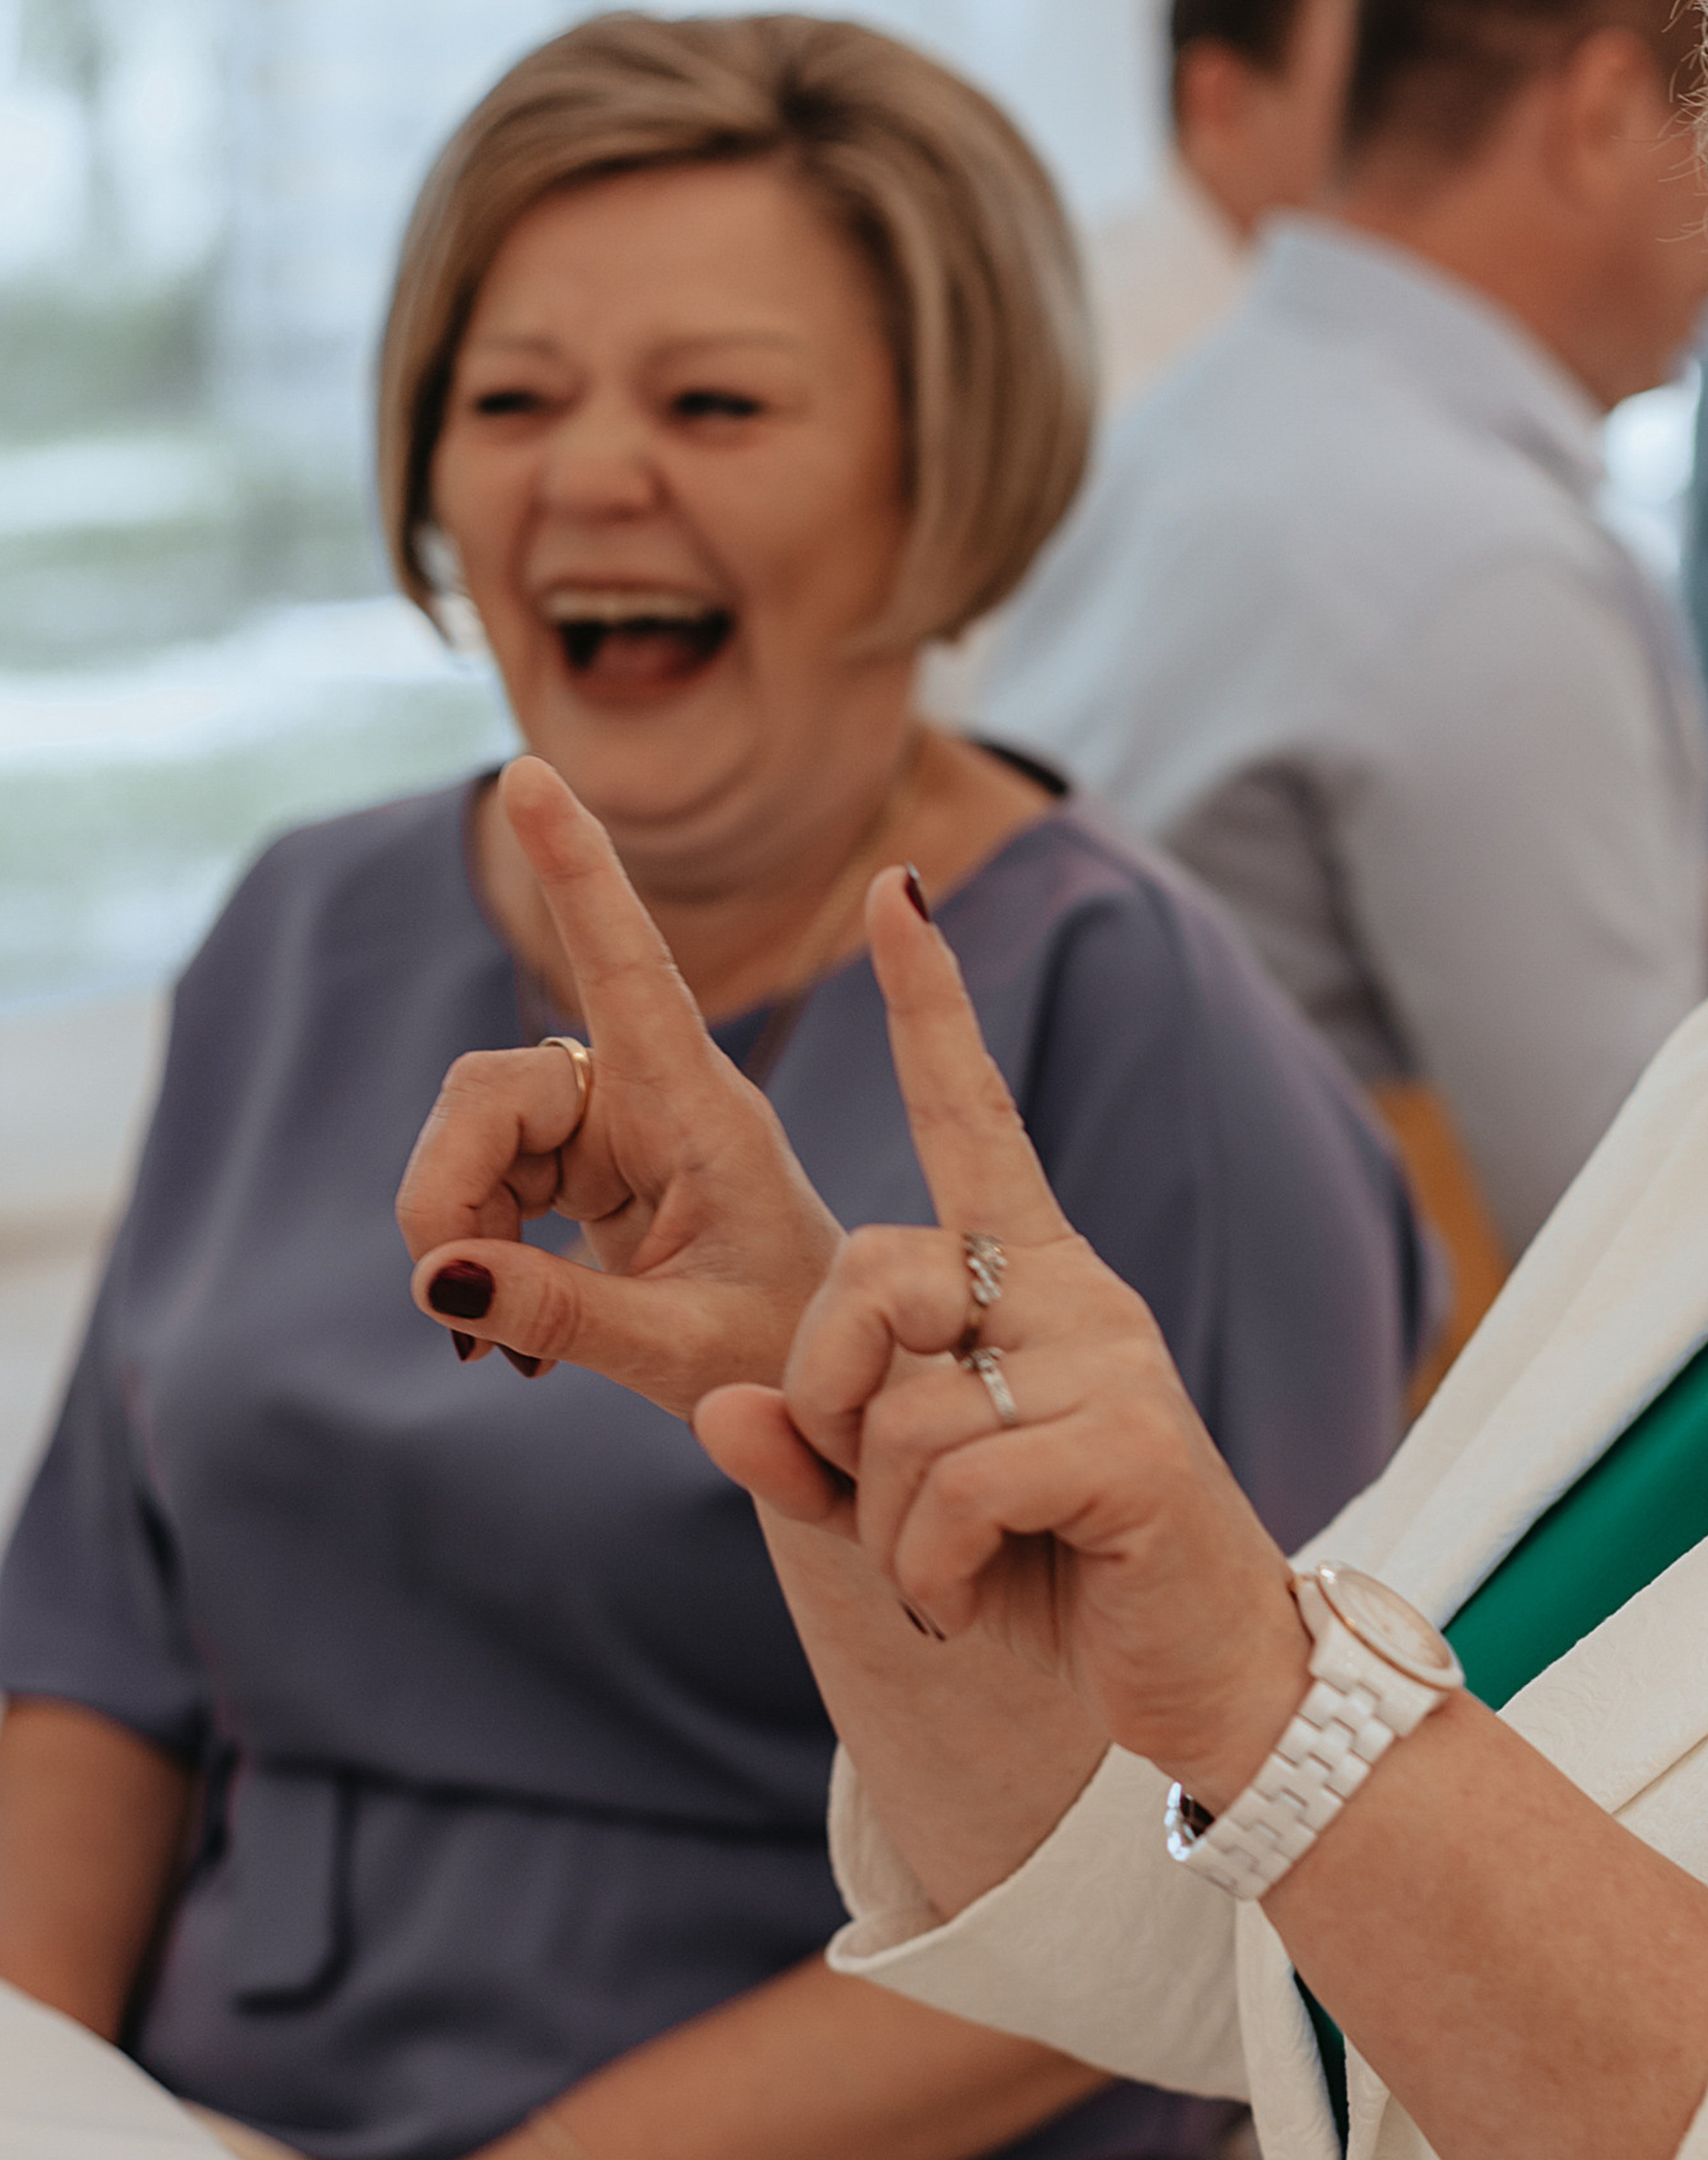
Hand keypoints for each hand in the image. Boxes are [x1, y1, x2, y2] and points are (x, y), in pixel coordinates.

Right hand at [397, 757, 840, 1413]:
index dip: (577, 870)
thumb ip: (562, 1311)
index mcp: (701, 1110)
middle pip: (493, 1089)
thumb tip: (432, 1277)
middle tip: (447, 1300)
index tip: (532, 770)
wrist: (823, 1388)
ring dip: (461, 1230)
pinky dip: (477, 1254)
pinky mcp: (587, 1167)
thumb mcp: (683, 1348)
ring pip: (476, 1137)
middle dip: (449, 1186)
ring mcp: (614, 1128)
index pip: (631, 968)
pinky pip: (486, 1182)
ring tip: (499, 1341)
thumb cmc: (788, 1352)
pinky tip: (511, 1334)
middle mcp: (652, 1095)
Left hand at [695, 876, 1310, 1807]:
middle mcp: (1076, 1294)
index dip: (932, 1010)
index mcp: (1031, 1280)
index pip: (976, 1117)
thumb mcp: (905, 1514)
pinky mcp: (1132, 1445)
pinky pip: (953, 1483)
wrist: (1207, 1688)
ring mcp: (1112, 1362)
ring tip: (949, 1569)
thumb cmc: (1054, 1583)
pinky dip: (927, 1565)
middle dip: (823, 1400)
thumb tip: (726, 1409)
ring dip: (884, 1523)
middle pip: (869, 1279)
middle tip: (863, 1497)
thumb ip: (811, 1456)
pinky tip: (969, 1594)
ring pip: (901, 1409)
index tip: (898, 894)